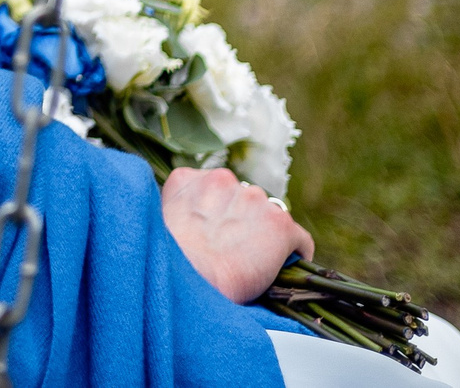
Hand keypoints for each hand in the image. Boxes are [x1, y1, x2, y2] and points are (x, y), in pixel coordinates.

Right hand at [161, 167, 311, 304]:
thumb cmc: (170, 263)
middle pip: (244, 200)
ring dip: (264, 234)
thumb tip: (196, 223)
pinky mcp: (279, 222)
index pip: (215, 190)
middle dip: (242, 221)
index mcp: (190, 178)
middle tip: (233, 251)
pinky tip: (285, 269)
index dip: (218, 215)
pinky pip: (298, 238)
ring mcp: (254, 198)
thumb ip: (181, 210)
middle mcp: (223, 179)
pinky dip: (294, 252)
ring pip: (268, 216)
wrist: (189, 281)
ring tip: (252, 262)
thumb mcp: (162, 222)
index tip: (216, 236)